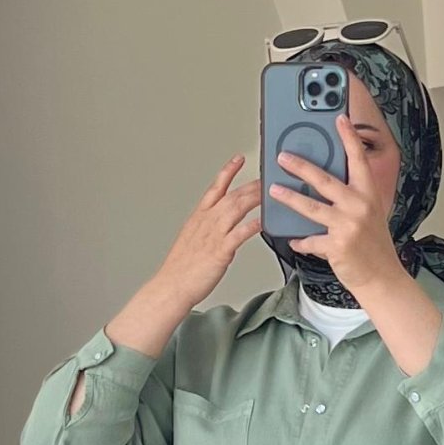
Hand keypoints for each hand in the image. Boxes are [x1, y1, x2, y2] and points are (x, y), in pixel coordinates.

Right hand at [155, 156, 262, 307]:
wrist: (172, 285)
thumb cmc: (181, 268)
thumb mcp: (191, 239)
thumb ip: (206, 229)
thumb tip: (217, 228)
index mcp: (199, 217)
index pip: (215, 187)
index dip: (228, 171)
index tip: (239, 159)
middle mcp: (207, 222)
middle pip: (232, 195)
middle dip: (251, 184)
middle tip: (267, 177)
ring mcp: (214, 235)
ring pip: (237, 208)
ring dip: (255, 198)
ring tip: (270, 192)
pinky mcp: (221, 250)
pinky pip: (240, 233)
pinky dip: (253, 225)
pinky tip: (264, 221)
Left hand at [268, 114, 400, 295]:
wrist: (381, 277)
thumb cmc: (373, 245)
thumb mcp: (370, 213)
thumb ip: (352, 195)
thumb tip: (325, 180)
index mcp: (369, 194)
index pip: (358, 159)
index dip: (349, 137)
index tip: (339, 118)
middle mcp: (359, 206)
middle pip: (325, 180)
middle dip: (301, 166)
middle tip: (283, 157)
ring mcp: (348, 226)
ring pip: (311, 207)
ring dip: (289, 198)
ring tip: (273, 189)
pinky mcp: (337, 246)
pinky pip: (310, 240)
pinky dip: (300, 240)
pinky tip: (293, 238)